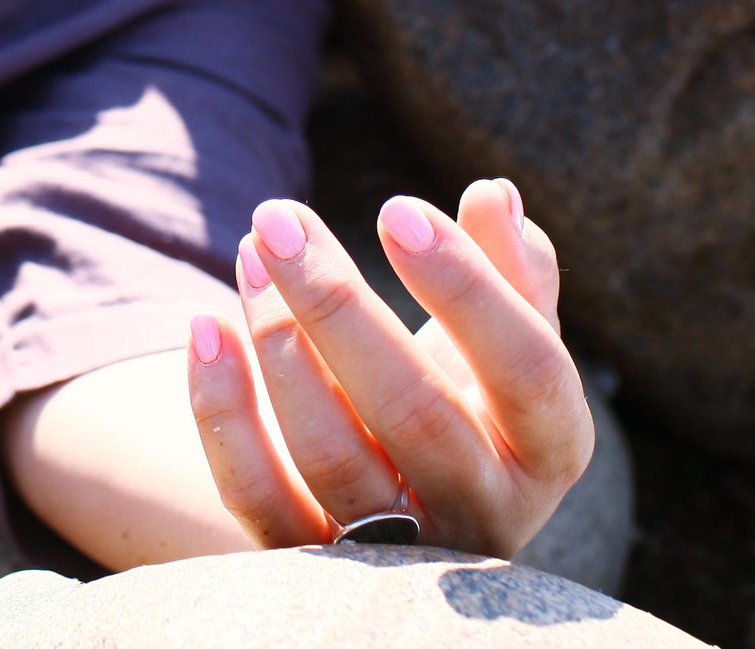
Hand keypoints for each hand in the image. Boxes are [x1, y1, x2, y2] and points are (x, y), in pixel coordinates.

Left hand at [187, 180, 591, 557]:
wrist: (406, 511)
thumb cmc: (467, 400)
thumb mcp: (505, 345)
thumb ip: (514, 271)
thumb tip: (495, 192)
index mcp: (549, 451)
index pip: (527, 371)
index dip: (466, 287)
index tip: (395, 208)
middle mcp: (482, 513)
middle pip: (415, 413)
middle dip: (338, 305)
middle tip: (279, 218)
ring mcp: (397, 554)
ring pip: (330, 455)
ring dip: (277, 343)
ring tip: (250, 254)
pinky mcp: (310, 562)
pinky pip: (256, 495)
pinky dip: (222, 413)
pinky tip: (204, 328)